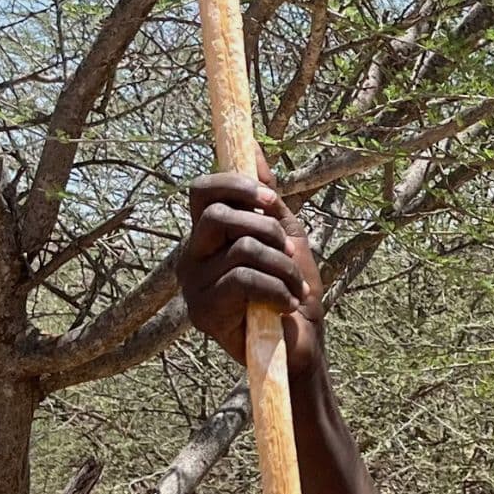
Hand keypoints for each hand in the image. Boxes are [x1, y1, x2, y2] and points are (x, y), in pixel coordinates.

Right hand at [179, 168, 324, 367]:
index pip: (201, 191)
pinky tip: (287, 305)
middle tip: (290, 251)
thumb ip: (267, 198)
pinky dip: (277, 289)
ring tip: (295, 286)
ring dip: (283, 266)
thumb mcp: (285, 236)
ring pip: (241, 248)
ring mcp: (193, 287)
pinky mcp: (203, 314)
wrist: (302, 346)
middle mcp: (191, 258)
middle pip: (216, 215)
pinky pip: (244, 280)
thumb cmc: (291, 289)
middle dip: (267, 228)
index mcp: (206, 236)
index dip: (235, 185)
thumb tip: (252, 148)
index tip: (271, 200)